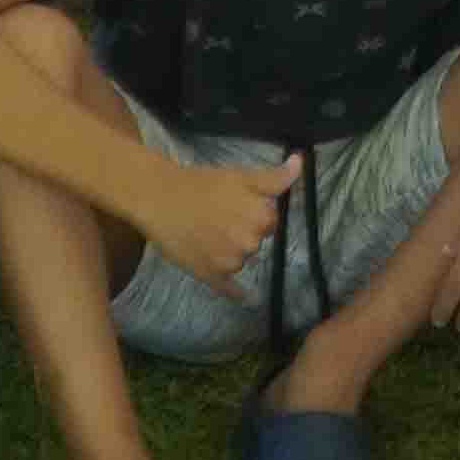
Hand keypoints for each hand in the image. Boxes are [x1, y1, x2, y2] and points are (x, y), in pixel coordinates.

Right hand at [133, 151, 288, 292]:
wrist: (159, 198)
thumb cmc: (202, 183)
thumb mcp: (242, 176)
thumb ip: (275, 177)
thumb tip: (300, 163)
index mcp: (262, 219)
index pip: (269, 222)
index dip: (254, 212)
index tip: (236, 205)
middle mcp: (250, 245)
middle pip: (255, 241)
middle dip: (242, 231)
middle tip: (218, 217)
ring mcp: (230, 264)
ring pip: (240, 259)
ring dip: (230, 251)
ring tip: (207, 233)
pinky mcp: (211, 277)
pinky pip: (231, 289)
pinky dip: (236, 292)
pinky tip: (244, 296)